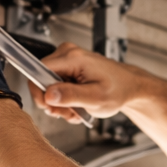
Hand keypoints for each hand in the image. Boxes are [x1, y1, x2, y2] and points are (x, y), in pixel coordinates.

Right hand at [32, 43, 150, 121]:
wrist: (129, 86)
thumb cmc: (118, 90)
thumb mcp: (96, 98)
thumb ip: (71, 96)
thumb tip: (48, 95)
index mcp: (73, 57)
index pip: (37, 72)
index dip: (40, 94)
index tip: (52, 108)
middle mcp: (67, 53)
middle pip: (41, 80)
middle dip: (52, 102)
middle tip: (69, 112)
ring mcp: (67, 59)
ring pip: (47, 86)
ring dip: (59, 104)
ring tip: (76, 110)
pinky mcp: (68, 67)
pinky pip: (55, 85)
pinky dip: (64, 99)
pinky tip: (77, 105)